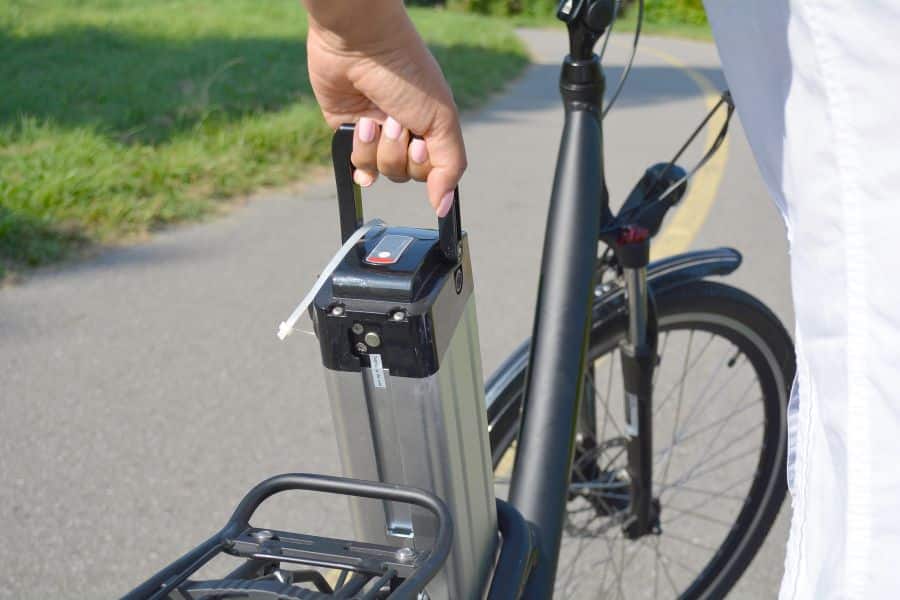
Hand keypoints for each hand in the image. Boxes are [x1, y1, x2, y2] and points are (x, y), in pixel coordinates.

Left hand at [305, 6, 465, 216]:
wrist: (360, 45)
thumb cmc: (407, 74)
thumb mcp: (442, 120)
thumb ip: (449, 167)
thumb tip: (444, 206)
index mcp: (432, 128)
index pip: (433, 172)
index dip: (422, 165)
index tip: (419, 143)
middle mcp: (406, 134)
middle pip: (404, 175)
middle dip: (397, 151)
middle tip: (394, 121)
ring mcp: (377, 135)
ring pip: (379, 171)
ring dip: (375, 146)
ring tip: (372, 116)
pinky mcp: (348, 133)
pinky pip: (355, 164)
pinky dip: (357, 153)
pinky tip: (358, 129)